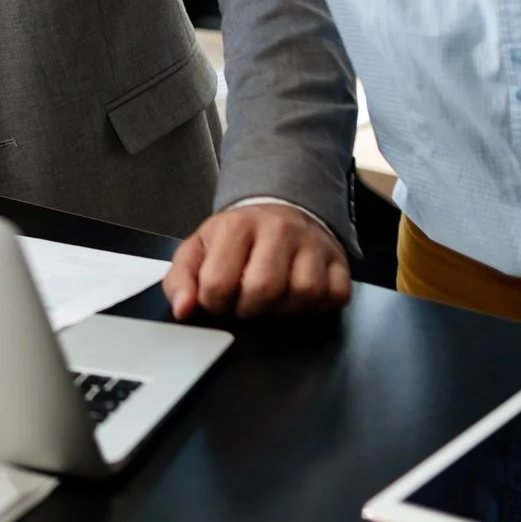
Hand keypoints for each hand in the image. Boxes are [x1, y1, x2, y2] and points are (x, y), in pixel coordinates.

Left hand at [164, 203, 349, 319]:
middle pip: (263, 290)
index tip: (216, 299)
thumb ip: (181, 279)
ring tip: (271, 299)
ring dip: (283, 309)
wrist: (279, 211)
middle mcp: (279, 229)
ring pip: (303, 294)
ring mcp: (313, 244)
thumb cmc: (236, 238)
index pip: (219, 283)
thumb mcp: (198, 250)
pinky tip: (297, 297)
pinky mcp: (339, 261)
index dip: (214, 304)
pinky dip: (316, 307)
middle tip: (245, 302)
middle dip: (248, 309)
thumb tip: (184, 309)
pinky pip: (334, 297)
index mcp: (237, 225)